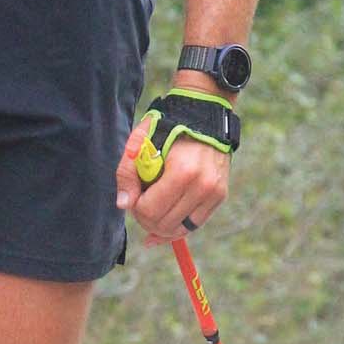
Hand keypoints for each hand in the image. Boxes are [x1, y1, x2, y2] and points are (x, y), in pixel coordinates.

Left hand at [115, 130, 229, 246]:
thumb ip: (127, 173)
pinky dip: (177, 227)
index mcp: (182, 172)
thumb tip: (124, 205)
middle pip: (164, 224)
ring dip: (161, 226)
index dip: (136, 208)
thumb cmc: (168, 127)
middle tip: (141, 203)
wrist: (203, 114)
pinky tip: (163, 228)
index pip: (150, 211)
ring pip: (180, 229)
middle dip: (146, 219)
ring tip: (152, 211)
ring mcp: (214, 193)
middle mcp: (203, 186)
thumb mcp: (140, 142)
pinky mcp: (220, 196)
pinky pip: (194, 223)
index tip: (135, 195)